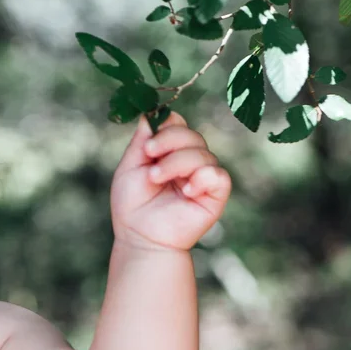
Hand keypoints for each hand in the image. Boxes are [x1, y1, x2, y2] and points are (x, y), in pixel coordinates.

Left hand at [110, 112, 230, 251]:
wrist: (140, 237)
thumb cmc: (132, 205)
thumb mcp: (130, 167)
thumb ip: (142, 140)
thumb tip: (150, 112)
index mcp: (170, 152)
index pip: (179, 125)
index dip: (167, 128)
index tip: (148, 144)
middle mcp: (190, 162)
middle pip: (192, 135)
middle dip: (169, 142)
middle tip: (150, 159)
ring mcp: (203, 177)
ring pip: (203, 154)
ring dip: (177, 163)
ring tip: (156, 179)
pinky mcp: (215, 195)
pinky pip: (220, 176)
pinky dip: (203, 177)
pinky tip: (186, 190)